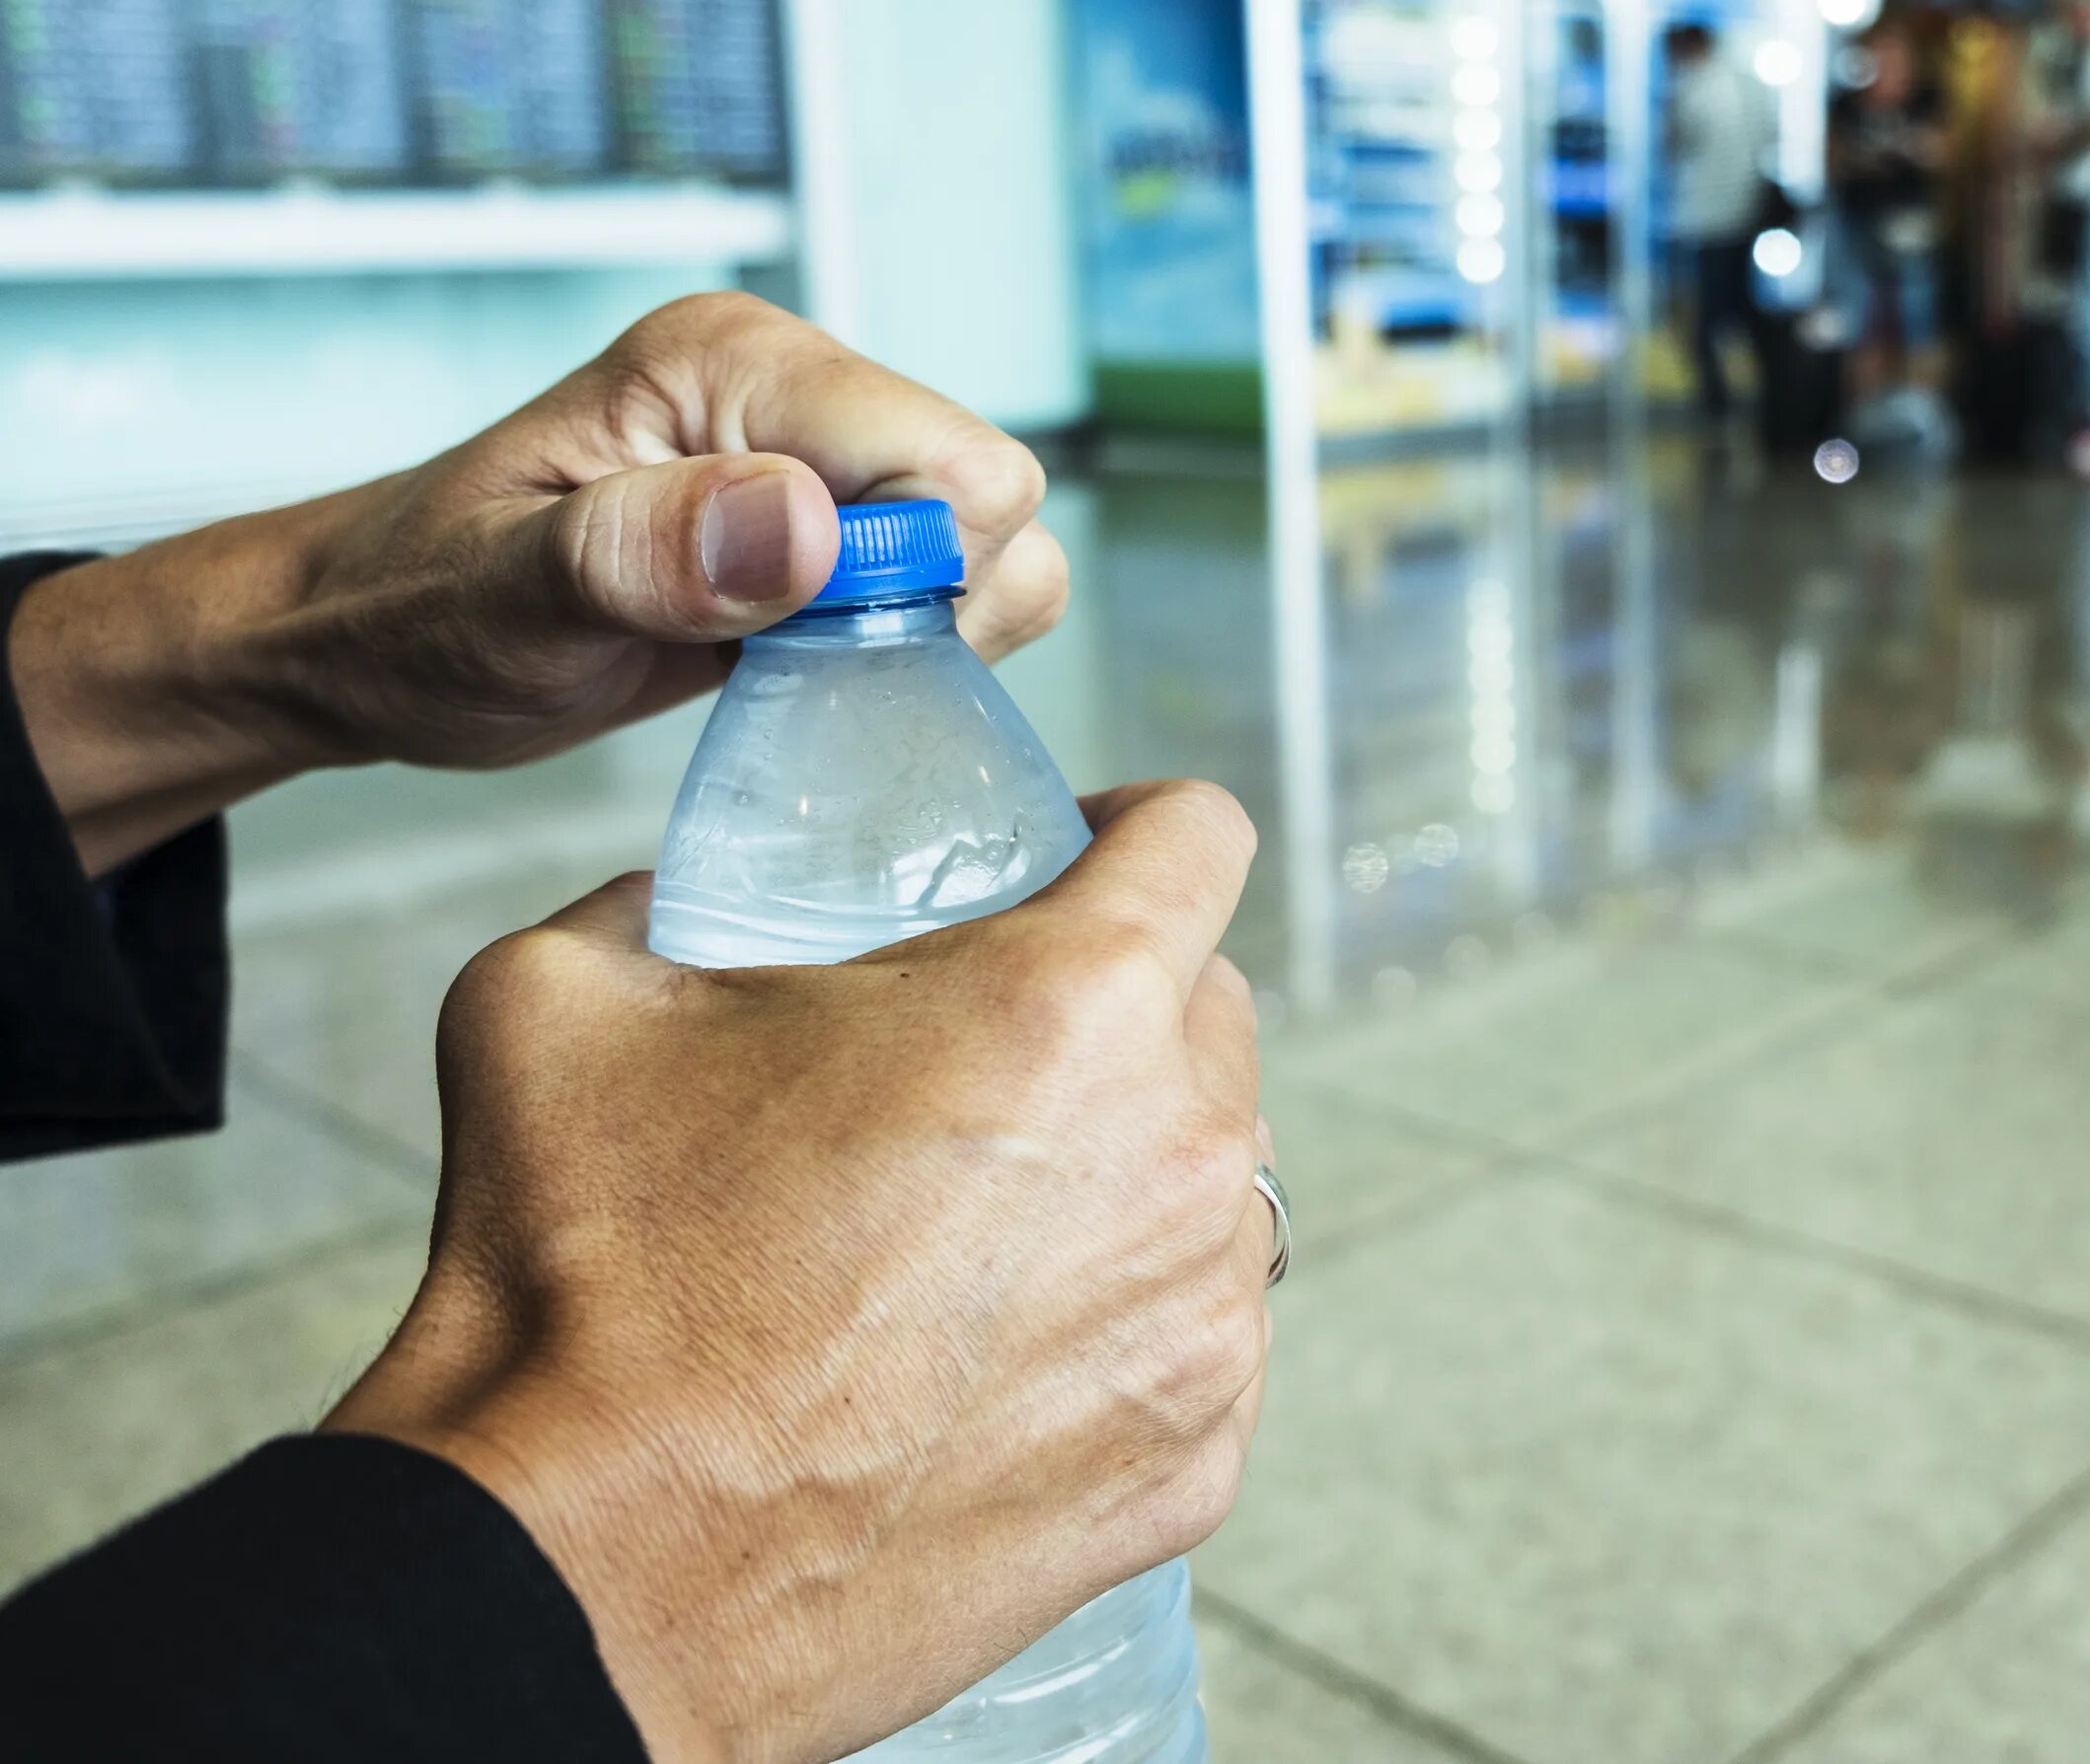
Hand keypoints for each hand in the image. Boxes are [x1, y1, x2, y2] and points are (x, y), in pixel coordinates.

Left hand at [10, 293, 1065, 872]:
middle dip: (925, 608)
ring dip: (918, 637)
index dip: (912, 574)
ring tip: (779, 666)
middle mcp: (794, 388)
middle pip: (992, 499)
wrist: (366, 640)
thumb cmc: (407, 613)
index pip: (951, 460)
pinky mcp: (829, 524)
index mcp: (731, 362)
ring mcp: (817, 455)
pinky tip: (788, 670)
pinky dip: (901, 651)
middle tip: (781, 661)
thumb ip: (645, 553)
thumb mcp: (500, 599)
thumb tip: (807, 530)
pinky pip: (950, 590)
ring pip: (993, 548)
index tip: (797, 638)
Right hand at [327, 782, 1274, 1763]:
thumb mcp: (561, 1004)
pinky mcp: (1194, 1464)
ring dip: (1128, 1171)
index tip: (1080, 857)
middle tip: (983, 1058)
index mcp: (1071, 1006)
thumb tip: (667, 899)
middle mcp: (1179, 1156)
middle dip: (1119, 1008)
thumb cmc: (578, 1289)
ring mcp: (1204, 1325)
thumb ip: (646, 906)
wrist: (578, 1574)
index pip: (1201, 834)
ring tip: (980, 1223)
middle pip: (1215, 1015)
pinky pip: (1198, 1338)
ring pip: (1219, 1185)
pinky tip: (995, 1351)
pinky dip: (1123, 1324)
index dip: (1135, 823)